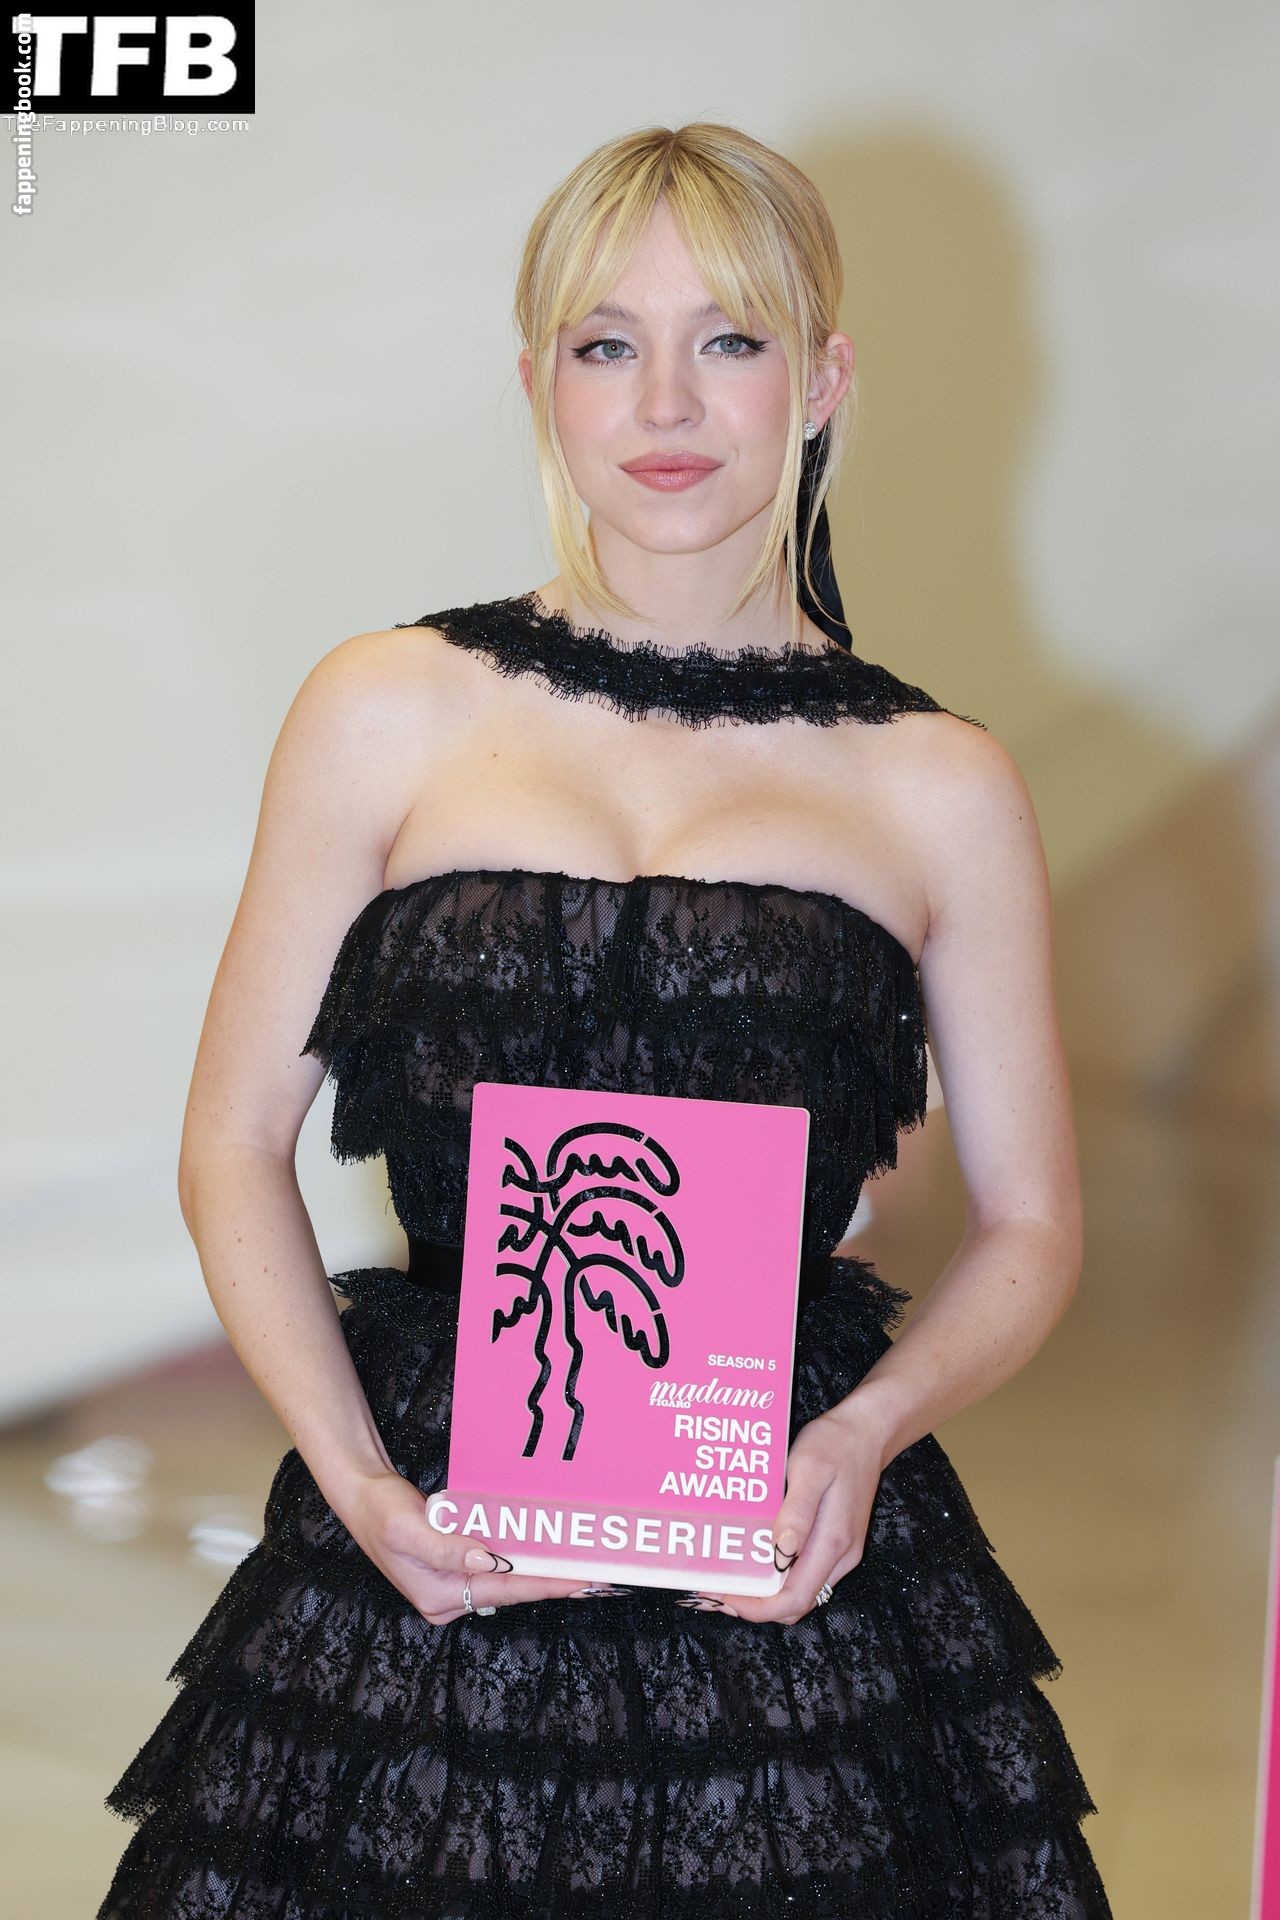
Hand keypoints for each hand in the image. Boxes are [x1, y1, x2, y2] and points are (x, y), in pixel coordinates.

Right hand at [334, 1468, 602, 1623]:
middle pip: (512, 1590)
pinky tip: (544, 1555)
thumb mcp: (409, 1528)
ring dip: (541, 1574)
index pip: (505, 1588)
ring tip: (581, 1570)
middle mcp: (448, 1598)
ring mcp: (451, 1586)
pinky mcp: (453, 1570)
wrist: (361, 1496)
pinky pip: (496, 1569)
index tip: (582, 1580)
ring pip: (507, 1581)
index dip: (547, 1583)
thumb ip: (448, 1547)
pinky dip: (522, 1562)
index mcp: (438, 1595)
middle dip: (553, 1583)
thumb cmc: (381, 1511)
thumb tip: (488, 1559)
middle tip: (597, 1578)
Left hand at [676, 1392, 886, 1623]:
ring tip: (730, 1578)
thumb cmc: (835, 1445)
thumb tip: (780, 1553)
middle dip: (756, 1606)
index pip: (794, 1598)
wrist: (866, 1433)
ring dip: (766, 1595)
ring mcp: (841, 1553)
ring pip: (801, 1593)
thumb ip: (796, 1512)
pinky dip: (779, 1579)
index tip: (725, 1596)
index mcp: (832, 1542)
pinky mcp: (837, 1544)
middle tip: (717, 1590)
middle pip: (796, 1604)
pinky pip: (806, 1575)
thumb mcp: (809, 1469)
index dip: (758, 1608)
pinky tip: (756, 1560)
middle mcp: (840, 1556)